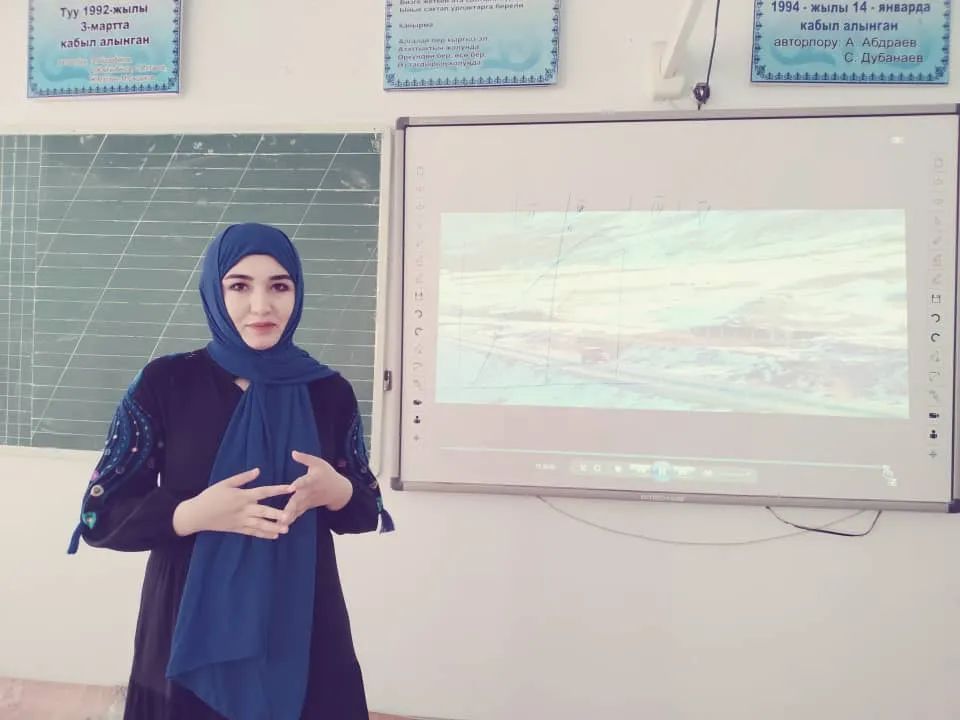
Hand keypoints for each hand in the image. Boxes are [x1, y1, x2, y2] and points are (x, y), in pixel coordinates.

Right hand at [172, 467, 292, 539]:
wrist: (196, 514)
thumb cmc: (210, 496)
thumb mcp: (225, 483)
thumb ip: (243, 478)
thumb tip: (258, 470)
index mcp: (242, 496)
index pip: (264, 491)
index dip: (278, 490)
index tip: (291, 488)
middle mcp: (244, 509)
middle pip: (264, 511)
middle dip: (277, 514)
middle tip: (290, 516)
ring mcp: (241, 521)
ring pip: (260, 525)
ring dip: (273, 527)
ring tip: (286, 530)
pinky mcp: (237, 529)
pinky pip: (253, 532)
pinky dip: (263, 534)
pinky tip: (274, 536)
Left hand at [284, 450, 353, 523]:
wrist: (339, 491)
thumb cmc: (327, 474)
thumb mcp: (319, 463)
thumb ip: (305, 458)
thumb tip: (292, 452)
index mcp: (313, 480)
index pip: (305, 482)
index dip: (299, 484)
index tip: (292, 488)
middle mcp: (309, 492)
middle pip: (298, 500)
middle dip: (290, 509)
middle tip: (282, 517)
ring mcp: (308, 501)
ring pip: (297, 510)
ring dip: (288, 517)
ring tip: (279, 525)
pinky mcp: (306, 507)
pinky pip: (297, 514)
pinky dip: (290, 520)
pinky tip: (279, 527)